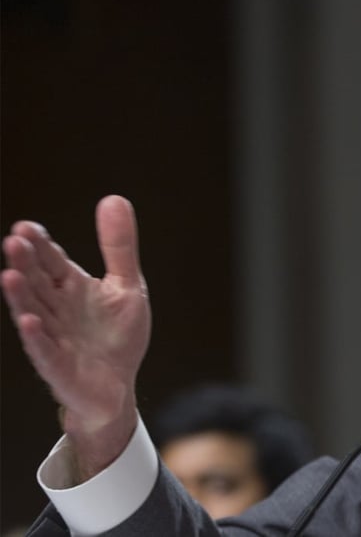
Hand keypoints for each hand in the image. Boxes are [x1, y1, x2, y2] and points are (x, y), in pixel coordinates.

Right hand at [2, 196, 150, 480]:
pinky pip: (45, 351)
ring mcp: (54, 338)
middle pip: (37, 283)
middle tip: (13, 240)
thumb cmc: (116, 335)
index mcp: (71, 288)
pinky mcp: (58, 367)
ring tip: (9, 276)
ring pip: (33, 313)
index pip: (51, 261)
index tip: (26, 227)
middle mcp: (56, 310)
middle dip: (25, 263)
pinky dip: (37, 337)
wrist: (118, 386)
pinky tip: (28, 322)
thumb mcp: (126, 286)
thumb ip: (119, 247)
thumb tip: (114, 198)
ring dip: (21, 297)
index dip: (40, 245)